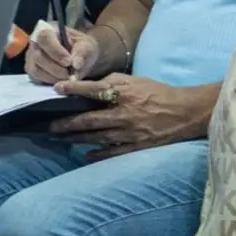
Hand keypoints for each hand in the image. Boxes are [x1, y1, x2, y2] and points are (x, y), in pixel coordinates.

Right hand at [26, 23, 100, 84]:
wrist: (78, 56)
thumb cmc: (81, 47)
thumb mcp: (87, 46)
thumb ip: (82, 52)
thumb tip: (75, 64)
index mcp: (49, 29)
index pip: (45, 37)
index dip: (55, 51)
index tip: (68, 62)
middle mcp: (36, 41)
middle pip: (38, 56)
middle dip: (56, 68)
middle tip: (70, 74)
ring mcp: (31, 55)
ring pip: (36, 69)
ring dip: (53, 77)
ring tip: (67, 77)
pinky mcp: (31, 68)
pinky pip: (36, 77)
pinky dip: (49, 81)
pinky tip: (60, 80)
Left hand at [48, 74, 216, 160]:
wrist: (185, 112)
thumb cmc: (157, 93)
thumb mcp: (135, 80)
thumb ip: (112, 82)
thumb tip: (88, 87)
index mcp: (124, 93)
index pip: (93, 90)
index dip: (73, 89)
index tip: (56, 90)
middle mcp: (124, 113)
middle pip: (89, 119)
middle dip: (67, 123)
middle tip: (50, 125)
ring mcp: (130, 132)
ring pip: (96, 137)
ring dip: (76, 139)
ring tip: (60, 139)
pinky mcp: (137, 146)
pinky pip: (113, 153)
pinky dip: (98, 155)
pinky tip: (85, 155)